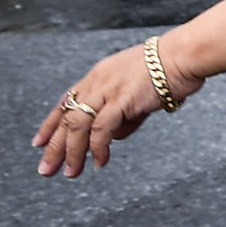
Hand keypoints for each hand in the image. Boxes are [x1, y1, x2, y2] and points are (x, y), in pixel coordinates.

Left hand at [33, 40, 203, 178]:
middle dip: (55, 146)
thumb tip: (116, 135)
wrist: (185, 55)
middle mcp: (97, 82)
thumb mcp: (138, 92)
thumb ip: (125, 113)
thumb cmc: (170, 68)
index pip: (66, 102)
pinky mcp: (121, 100)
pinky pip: (101, 130)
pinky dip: (98, 148)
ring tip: (71, 172)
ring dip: (72, 152)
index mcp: (99, 76)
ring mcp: (107, 91)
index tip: (40, 142)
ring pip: (78, 127)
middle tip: (47, 168)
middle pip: (66, 118)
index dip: (51, 124)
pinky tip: (100, 161)